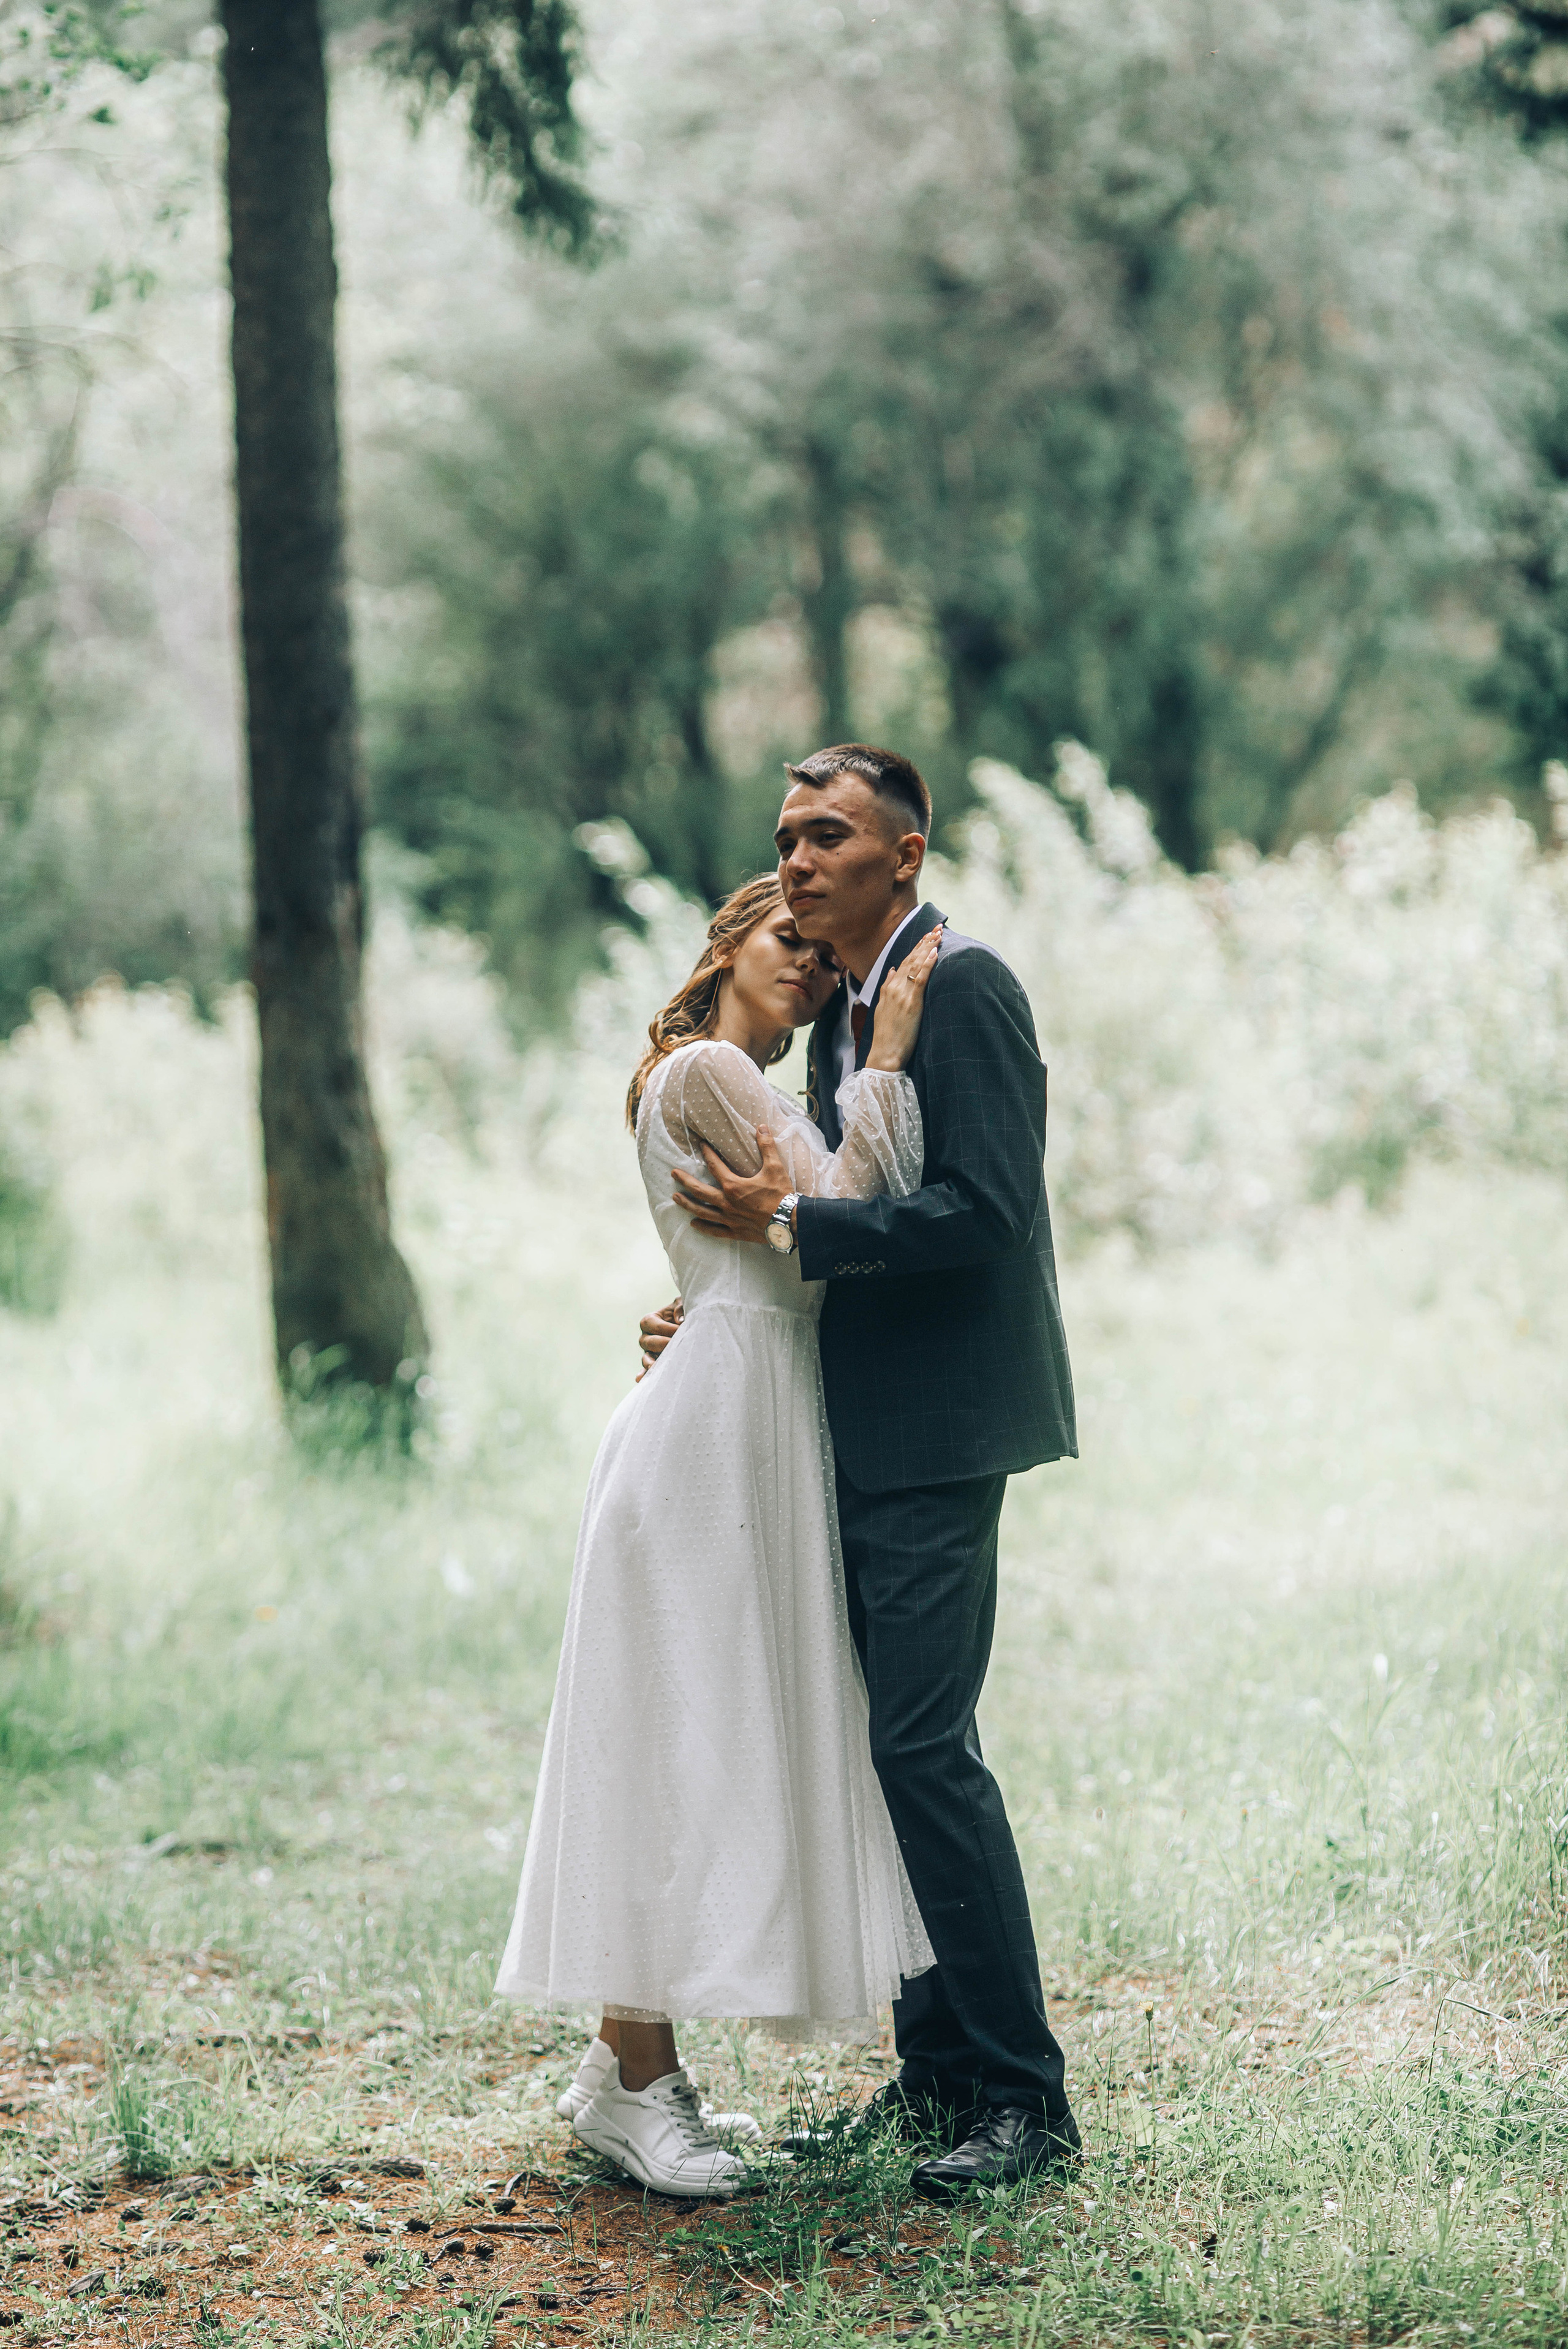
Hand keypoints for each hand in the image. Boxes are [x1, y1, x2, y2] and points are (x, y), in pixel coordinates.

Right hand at [637, 1297, 682, 1376]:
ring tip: (654, 1367)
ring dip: (650, 1363)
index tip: (682, 1329)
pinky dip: (644, 1374)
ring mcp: (649, 1352)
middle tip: (677, 1346)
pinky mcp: (655, 1363)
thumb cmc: (686, 1311)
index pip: (652, 1324)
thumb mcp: (684, 1304)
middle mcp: (646, 1336)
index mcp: (650, 1320)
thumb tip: (680, 1320)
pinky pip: (647, 1370)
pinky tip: (641, 1380)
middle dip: (662, 1344)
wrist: (693, 1323)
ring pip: (645, 1358)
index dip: (666, 1328)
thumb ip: (681, 1307)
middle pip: (647, 1342)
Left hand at [673, 1124, 791, 1245]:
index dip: (707, 1153)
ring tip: (675, 1198)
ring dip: (687, 1204)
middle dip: (685, 1180)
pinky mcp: (735, 1232)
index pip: (714, 1166)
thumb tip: (761, 1127)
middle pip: (699, 1190)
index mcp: (733, 1185)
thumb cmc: (781, 1195)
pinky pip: (714, 1231)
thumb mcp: (775, 1167)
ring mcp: (729, 1219)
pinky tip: (693, 1224)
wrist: (790, 1222)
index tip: (700, 1145)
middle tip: (673, 1173)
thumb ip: (766, 1146)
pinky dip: (703, 1227)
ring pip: (702, 1211)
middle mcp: (726, 1202)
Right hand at [865, 923, 942, 1070]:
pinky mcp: (911, 1002)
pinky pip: (921, 978)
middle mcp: (894, 987)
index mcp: (888, 988)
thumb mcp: (883, 1008)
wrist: (885, 1054)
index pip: (904, 961)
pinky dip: (928, 963)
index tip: (927, 934)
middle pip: (911, 959)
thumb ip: (887, 987)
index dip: (916, 947)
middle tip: (937, 927)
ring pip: (916, 964)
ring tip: (938, 934)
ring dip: (928, 947)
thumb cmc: (887, 1036)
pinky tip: (935, 952)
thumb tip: (892, 970)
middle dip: (925, 941)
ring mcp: (902, 994)